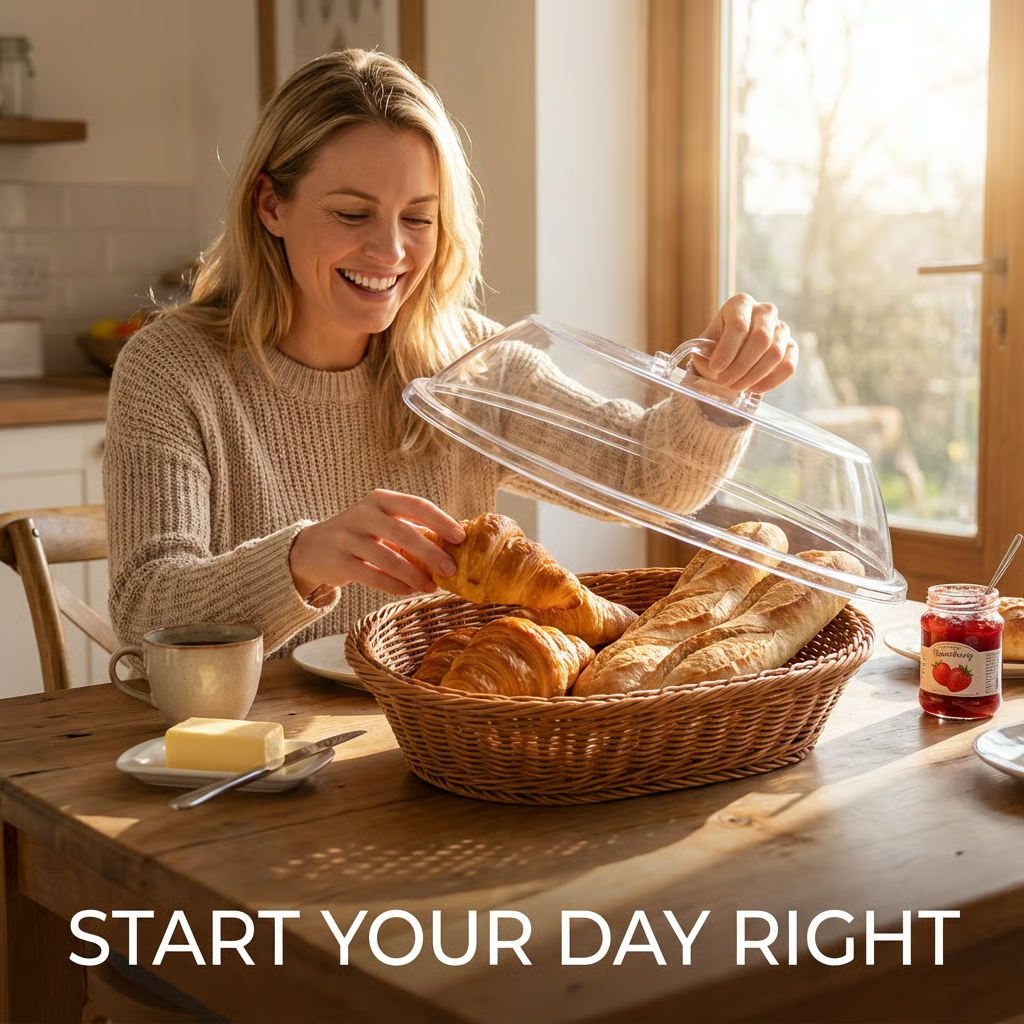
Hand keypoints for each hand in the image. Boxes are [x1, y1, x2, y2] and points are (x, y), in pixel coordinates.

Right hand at [289, 490, 465, 598]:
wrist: (313, 548)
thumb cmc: (361, 535)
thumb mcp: (382, 523)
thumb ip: (411, 529)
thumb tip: (454, 547)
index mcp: (381, 499)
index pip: (416, 505)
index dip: (441, 520)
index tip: (461, 537)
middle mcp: (363, 514)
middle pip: (403, 533)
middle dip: (431, 553)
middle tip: (451, 570)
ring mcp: (348, 537)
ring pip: (388, 558)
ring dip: (414, 575)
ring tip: (431, 587)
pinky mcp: (339, 561)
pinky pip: (372, 576)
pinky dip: (394, 585)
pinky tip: (408, 590)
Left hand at [690, 293, 797, 393]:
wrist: (731, 353)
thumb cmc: (716, 347)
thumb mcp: (704, 347)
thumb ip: (705, 353)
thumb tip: (709, 362)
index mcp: (740, 304)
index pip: (739, 325)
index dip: (727, 350)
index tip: (716, 368)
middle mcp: (765, 311)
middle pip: (761, 339)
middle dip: (741, 366)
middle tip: (725, 382)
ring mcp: (781, 328)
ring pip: (775, 353)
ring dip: (754, 375)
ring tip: (736, 387)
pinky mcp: (791, 346)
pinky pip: (788, 366)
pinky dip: (771, 381)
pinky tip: (754, 388)